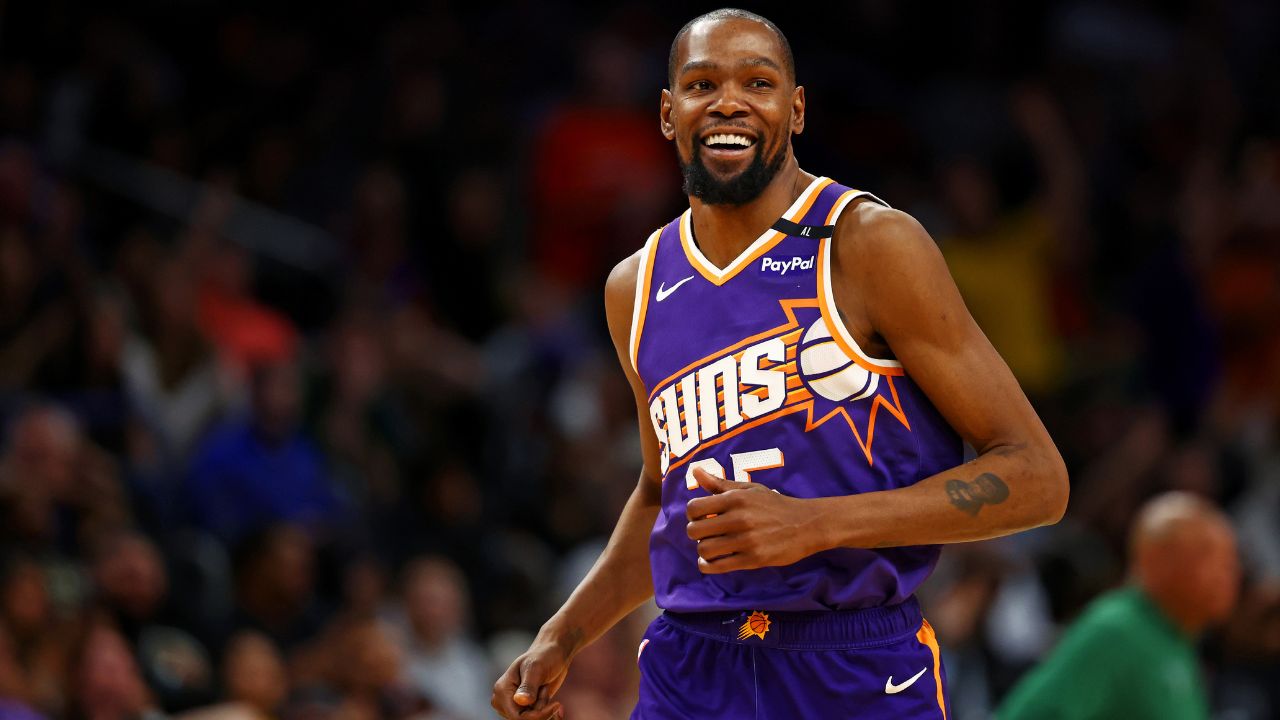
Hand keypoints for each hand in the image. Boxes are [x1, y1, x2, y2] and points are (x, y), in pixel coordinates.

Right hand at [491, 638, 569, 719]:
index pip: (517, 718)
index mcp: (502, 690)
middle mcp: (504, 701)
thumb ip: (528, 686)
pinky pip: (537, 719)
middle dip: (541, 709)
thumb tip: (520, 701)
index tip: (556, 704)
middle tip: (544, 688)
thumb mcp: (536, 668)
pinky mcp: (523, 709)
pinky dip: (546, 712)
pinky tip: (548, 698)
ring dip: (544, 708)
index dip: (538, 716)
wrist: (552, 654)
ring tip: (543, 688)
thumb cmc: (544, 656)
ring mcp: (513, 706)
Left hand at [685, 467, 824, 573]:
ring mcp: (746, 540)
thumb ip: (720, 484)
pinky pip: (718, 566)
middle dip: (695, 533)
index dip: (692, 514)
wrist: (806, 524)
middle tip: (705, 533)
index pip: (694, 508)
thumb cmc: (774, 505)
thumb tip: (695, 471)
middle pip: (695, 530)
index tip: (700, 517)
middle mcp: (739, 518)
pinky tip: (710, 562)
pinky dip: (707, 566)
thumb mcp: (749, 489)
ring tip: (710, 547)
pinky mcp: (753, 559)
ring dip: (702, 550)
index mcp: (736, 498)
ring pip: (705, 549)